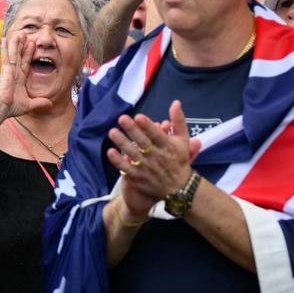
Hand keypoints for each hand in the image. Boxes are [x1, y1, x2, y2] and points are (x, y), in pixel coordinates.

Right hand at [0, 31, 53, 119]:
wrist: (0, 109)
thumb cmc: (10, 108)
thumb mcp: (29, 104)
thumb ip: (39, 102)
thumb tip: (50, 104)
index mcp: (19, 80)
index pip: (25, 63)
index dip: (28, 54)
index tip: (32, 44)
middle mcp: (13, 73)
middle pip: (19, 55)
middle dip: (22, 45)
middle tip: (24, 33)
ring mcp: (9, 71)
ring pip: (13, 53)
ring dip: (16, 43)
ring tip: (19, 32)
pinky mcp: (5, 70)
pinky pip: (6, 56)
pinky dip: (5, 47)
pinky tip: (5, 39)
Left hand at [106, 100, 201, 216]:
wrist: (178, 189)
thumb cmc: (179, 160)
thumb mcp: (183, 140)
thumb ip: (178, 121)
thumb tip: (175, 102)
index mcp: (168, 147)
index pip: (157, 135)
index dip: (148, 126)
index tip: (139, 116)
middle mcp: (157, 157)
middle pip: (143, 142)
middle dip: (132, 130)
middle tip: (122, 118)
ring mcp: (146, 168)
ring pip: (132, 154)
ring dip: (122, 143)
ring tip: (112, 132)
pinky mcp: (138, 177)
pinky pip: (126, 169)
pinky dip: (118, 161)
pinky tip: (110, 152)